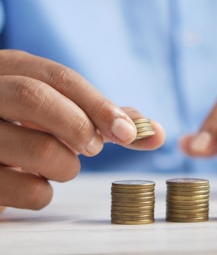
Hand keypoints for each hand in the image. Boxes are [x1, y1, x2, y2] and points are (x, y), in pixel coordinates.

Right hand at [0, 50, 164, 210]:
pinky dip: (43, 193)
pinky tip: (37, 182)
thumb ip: (105, 117)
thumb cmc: (32, 123)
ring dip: (66, 165)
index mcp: (12, 69)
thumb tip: (156, 132)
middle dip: (79, 126)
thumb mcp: (61, 108)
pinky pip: (21, 190)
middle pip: (36, 97)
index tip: (128, 132)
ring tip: (63, 164)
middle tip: (93, 147)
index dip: (100, 105)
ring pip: (36, 147)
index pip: (61, 77)